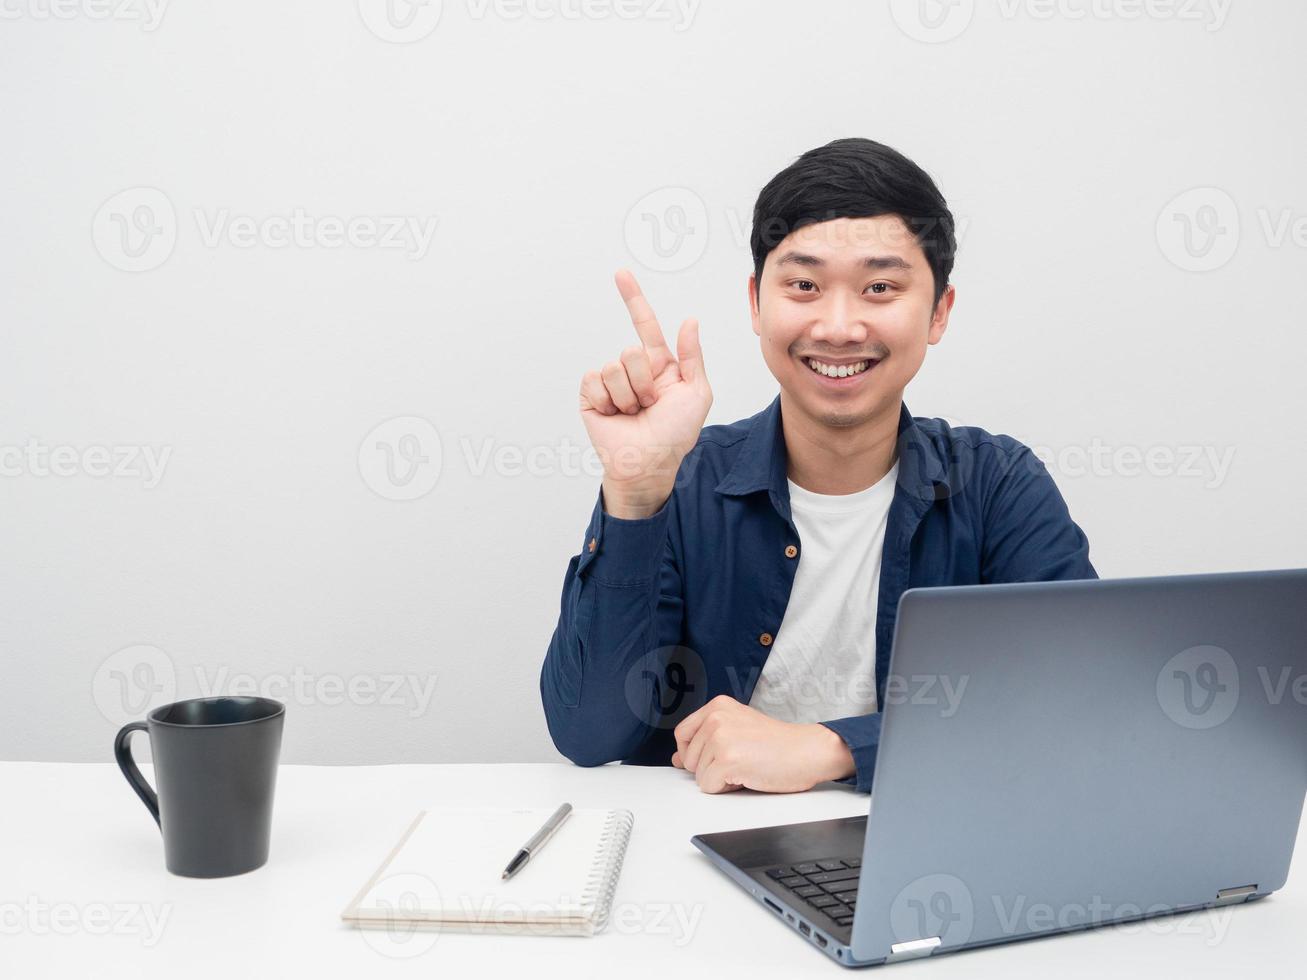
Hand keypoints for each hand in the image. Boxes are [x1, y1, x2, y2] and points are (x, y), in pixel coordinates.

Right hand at [579, 269, 712, 518]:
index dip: (633, 299)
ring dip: (629, 395)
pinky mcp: (590, 395)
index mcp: (658, 365)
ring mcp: (610, 382)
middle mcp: (633, 370)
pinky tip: (615, 415)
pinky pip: (595, 380)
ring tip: (634, 413)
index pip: (645, 325)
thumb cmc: (675, 434)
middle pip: (631, 350)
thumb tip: (689, 320)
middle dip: (645, 380)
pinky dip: (608, 400)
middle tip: (650, 405)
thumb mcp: (697, 394)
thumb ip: (693, 356)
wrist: (648, 464)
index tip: (621, 275)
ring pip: (614, 366)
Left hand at [670, 696, 855, 793]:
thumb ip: (706, 740)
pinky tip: (747, 775)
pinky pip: (708, 787)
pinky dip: (726, 789)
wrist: (808, 751)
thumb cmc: (778, 744)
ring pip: (697, 775)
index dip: (694, 753)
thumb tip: (677, 759)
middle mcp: (716, 716)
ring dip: (720, 779)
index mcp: (717, 705)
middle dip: (710, 768)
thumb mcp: (737, 730)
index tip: (715, 757)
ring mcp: (720, 737)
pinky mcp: (727, 759)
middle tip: (741, 760)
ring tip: (746, 766)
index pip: (682, 734)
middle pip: (688, 759)